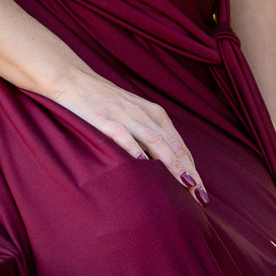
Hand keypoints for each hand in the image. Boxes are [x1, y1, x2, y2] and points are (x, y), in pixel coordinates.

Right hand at [46, 68, 202, 193]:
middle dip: (189, 171)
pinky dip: (134, 147)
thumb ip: (148, 136)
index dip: (193, 169)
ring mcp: (126, 116)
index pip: (180, 146)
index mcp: (155, 115)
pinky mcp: (104, 118)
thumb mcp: (133, 116)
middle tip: (201, 195)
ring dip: (172, 163)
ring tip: (184, 182)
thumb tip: (163, 165)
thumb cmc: (104, 102)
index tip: (202, 192)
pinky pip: (122, 134)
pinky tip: (143, 163)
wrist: (73, 80)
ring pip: (155, 141)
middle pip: (174, 146)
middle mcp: (145, 115)